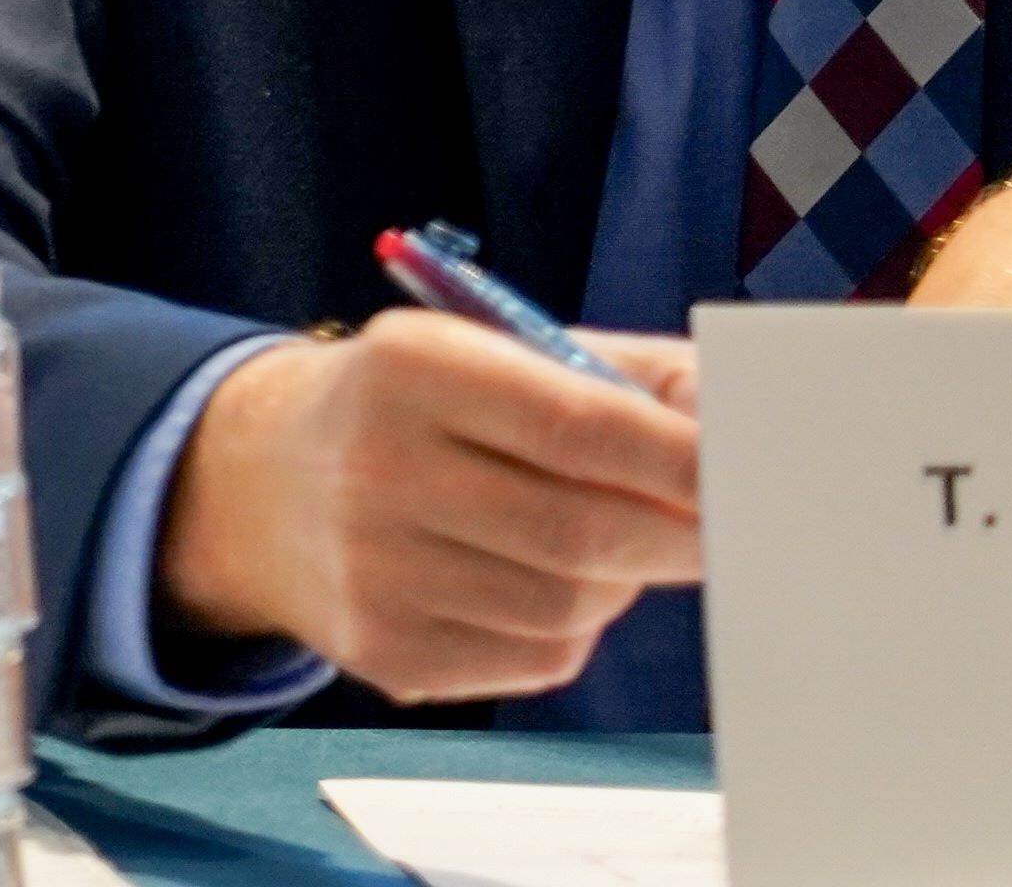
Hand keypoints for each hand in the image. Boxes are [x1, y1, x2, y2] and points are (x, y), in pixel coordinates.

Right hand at [156, 315, 701, 704]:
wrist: (262, 483)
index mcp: (408, 366)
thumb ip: (632, 376)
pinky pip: (536, 660)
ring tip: (590, 545)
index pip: (578, 425)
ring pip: (568, 606)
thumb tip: (744, 420)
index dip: (682, 460)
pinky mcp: (381, 647)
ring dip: (615, 584)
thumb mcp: (499, 352)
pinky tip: (531, 585)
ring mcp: (371, 567)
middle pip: (583, 532)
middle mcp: (375, 464)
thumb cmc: (424, 411)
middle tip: (714, 530)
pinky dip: (568, 631)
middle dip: (677, 538)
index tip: (748, 477)